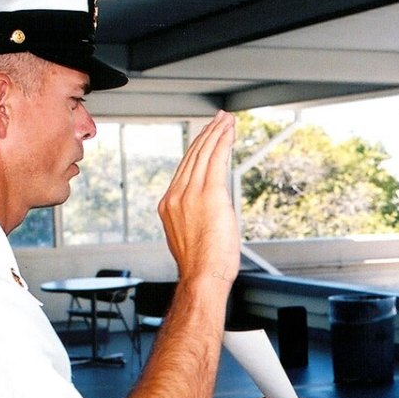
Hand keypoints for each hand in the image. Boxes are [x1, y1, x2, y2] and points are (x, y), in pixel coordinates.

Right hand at [158, 111, 239, 284]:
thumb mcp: (190, 237)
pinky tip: (229, 132)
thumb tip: (206, 214)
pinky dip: (223, 142)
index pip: (184, 169)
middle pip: (192, 156)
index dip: (197, 149)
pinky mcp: (209, 194)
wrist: (202, 277)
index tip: (206, 137)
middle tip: (219, 120)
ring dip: (217, 133)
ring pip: (204, 154)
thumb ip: (193, 219)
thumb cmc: (202, 266)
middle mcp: (176, 195)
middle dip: (207, 135)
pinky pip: (216, 160)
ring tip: (227, 121)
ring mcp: (191, 194)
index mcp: (169, 205)